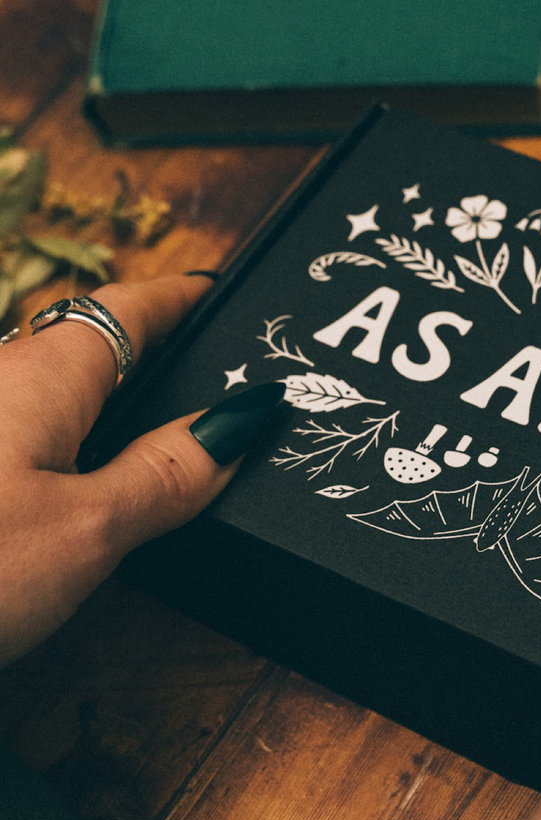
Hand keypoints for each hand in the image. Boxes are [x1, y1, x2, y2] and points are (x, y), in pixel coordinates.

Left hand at [0, 275, 277, 664]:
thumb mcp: (88, 531)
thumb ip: (167, 475)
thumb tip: (239, 421)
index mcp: (38, 378)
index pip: (124, 312)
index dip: (176, 298)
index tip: (211, 288)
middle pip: (77, 346)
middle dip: (140, 348)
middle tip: (195, 364)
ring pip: (36, 393)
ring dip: (96, 402)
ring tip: (146, 432)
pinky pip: (9, 437)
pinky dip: (54, 446)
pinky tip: (63, 491)